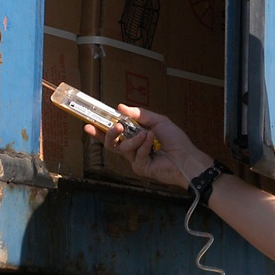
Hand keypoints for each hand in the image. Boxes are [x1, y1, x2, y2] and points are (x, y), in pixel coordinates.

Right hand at [84, 105, 212, 190]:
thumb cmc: (176, 140)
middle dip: (109, 134)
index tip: (88, 124)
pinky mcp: (140, 168)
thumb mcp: (158, 121)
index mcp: (135, 137)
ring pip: (123, 148)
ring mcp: (135, 160)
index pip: (114, 134)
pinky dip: (144, 145)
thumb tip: (120, 106)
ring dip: (134, 139)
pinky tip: (153, 141)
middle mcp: (133, 149)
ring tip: (147, 134)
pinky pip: (136, 154)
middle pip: (111, 144)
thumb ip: (139, 115)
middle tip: (115, 127)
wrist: (186, 158)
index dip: (100, 130)